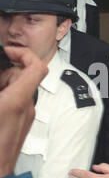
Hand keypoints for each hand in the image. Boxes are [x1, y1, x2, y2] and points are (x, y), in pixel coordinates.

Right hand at [0, 46, 47, 177]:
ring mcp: (24, 118)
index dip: (23, 53)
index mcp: (17, 101)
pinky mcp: (20, 126)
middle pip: (22, 76)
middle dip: (3, 71)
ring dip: (2, 85)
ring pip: (17, 89)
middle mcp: (25, 108)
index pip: (36, 67)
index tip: (8, 51)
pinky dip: (4, 98)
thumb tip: (0, 75)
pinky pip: (15, 103)